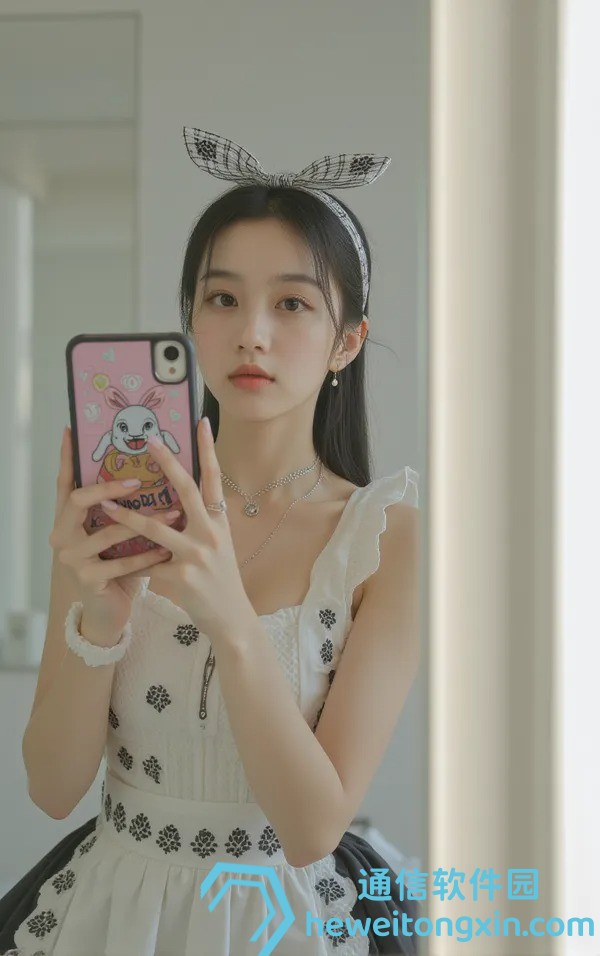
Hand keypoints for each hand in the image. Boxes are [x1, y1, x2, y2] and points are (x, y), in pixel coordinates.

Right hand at [50, 426, 180, 639]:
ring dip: (145, 522)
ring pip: (108, 532)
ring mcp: (72, 559)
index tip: (71, 430)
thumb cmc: (116, 564)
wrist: (110, 612)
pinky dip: (148, 556)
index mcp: (66, 519)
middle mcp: (62, 536)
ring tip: (175, 512)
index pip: (65, 482)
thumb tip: (148, 466)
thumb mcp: (114, 532)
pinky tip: (168, 551)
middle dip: (108, 487)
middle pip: (78, 500)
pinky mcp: (88, 580)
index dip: (67, 458)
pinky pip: (123, 563)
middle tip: (137, 479)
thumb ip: (119, 507)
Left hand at [97, 419, 252, 639]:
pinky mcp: (181, 577)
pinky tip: (118, 565)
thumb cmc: (220, 579)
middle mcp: (211, 533)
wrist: (232, 619)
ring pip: (156, 528)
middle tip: (150, 439)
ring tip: (104, 504)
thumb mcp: (218, 545)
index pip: (213, 479)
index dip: (208, 450)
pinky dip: (133, 564)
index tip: (202, 423)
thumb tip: (175, 501)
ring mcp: (197, 555)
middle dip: (167, 463)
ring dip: (126, 516)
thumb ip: (200, 523)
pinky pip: (148, 565)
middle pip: (187, 490)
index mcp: (219, 522)